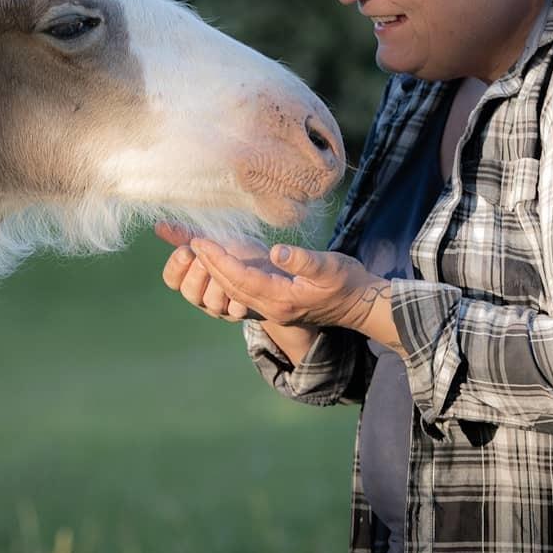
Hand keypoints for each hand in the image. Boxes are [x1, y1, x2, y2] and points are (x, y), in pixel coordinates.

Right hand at [156, 223, 286, 321]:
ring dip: (217, 284)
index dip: (176, 266)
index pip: (171, 278)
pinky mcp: (240, 313)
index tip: (186, 250)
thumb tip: (159, 225)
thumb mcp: (213, 238)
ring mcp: (221, 307)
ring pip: (211, 303)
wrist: (268, 265)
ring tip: (225, 267)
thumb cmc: (236, 249)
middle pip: (189, 292)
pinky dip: (237, 299)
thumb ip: (186, 235)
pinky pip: (235, 310)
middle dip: (197, 274)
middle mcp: (202, 296)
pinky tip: (242, 285)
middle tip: (205, 258)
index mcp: (190, 278)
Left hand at [189, 238, 404, 353]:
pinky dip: (228, 278)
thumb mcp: (330, 266)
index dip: (218, 260)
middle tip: (191, 243)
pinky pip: (243, 294)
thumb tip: (277, 253)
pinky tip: (219, 265)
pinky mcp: (276, 306)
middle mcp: (274, 308)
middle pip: (232, 287)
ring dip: (215, 272)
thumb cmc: (348, 281)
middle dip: (210, 265)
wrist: (361, 306)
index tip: (200, 242)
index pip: (241, 278)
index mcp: (283, 299)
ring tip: (200, 251)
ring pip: (235, 292)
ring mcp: (274, 310)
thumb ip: (302, 260)